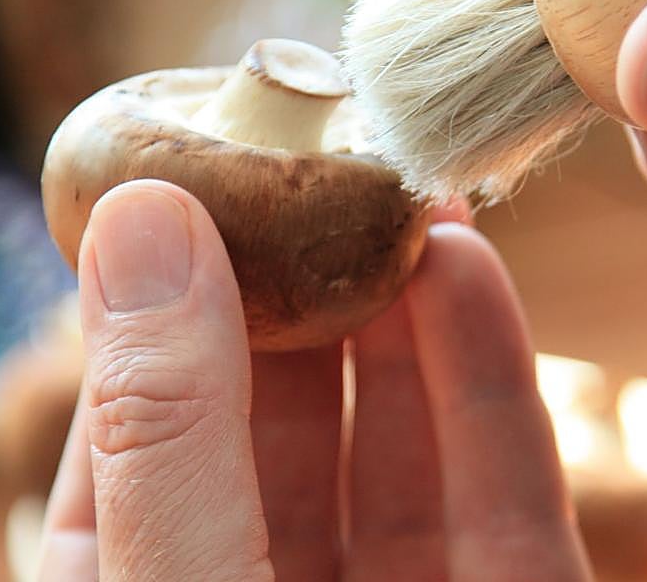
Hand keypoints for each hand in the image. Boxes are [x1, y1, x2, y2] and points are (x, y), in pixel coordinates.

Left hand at [35, 180, 591, 580]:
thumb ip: (169, 423)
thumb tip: (145, 218)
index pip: (143, 424)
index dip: (170, 298)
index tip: (197, 183)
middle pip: (284, 416)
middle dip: (306, 285)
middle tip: (322, 167)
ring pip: (400, 435)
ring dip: (406, 307)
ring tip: (403, 193)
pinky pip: (503, 479)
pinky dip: (488, 369)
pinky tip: (468, 268)